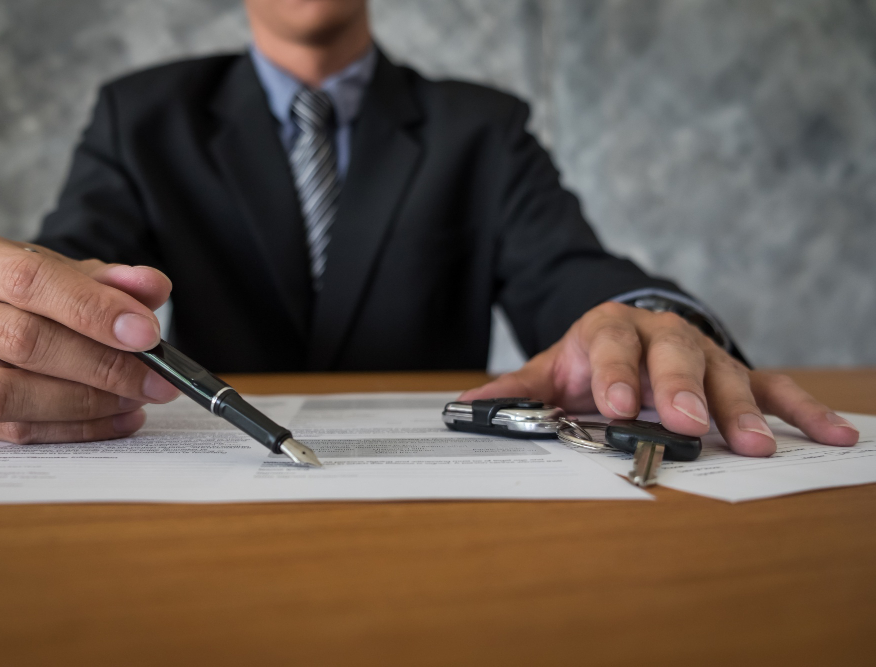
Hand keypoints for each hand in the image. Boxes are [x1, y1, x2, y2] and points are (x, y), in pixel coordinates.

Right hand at [0, 234, 180, 443]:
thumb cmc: (39, 293)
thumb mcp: (77, 274)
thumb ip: (117, 280)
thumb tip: (153, 287)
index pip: (29, 281)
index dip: (93, 309)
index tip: (146, 333)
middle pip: (23, 341)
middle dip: (102, 364)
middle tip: (155, 378)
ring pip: (11, 395)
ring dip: (87, 403)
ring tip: (137, 399)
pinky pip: (16, 430)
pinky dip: (76, 430)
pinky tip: (119, 419)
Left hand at [461, 302, 859, 455]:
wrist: (627, 331)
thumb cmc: (589, 357)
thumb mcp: (552, 368)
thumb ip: (517, 390)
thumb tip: (466, 410)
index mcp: (609, 330)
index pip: (612, 348)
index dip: (613, 375)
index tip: (613, 405)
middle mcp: (662, 337)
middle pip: (675, 358)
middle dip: (681, 391)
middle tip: (688, 423)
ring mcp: (703, 353)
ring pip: (727, 374)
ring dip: (742, 409)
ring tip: (757, 445)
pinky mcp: (735, 371)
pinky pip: (773, 386)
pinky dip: (800, 409)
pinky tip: (830, 433)